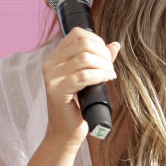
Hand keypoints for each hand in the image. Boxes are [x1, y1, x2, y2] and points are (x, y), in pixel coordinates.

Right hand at [41, 30, 118, 145]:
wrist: (66, 131)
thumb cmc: (77, 106)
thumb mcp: (89, 78)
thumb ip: (99, 60)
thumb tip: (115, 44)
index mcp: (55, 57)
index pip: (77, 34)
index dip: (97, 40)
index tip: (106, 56)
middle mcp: (50, 64)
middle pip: (83, 44)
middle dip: (103, 54)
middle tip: (110, 68)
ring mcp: (51, 77)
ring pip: (84, 58)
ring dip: (104, 65)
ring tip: (109, 75)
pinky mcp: (57, 91)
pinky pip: (84, 76)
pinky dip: (100, 76)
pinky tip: (106, 80)